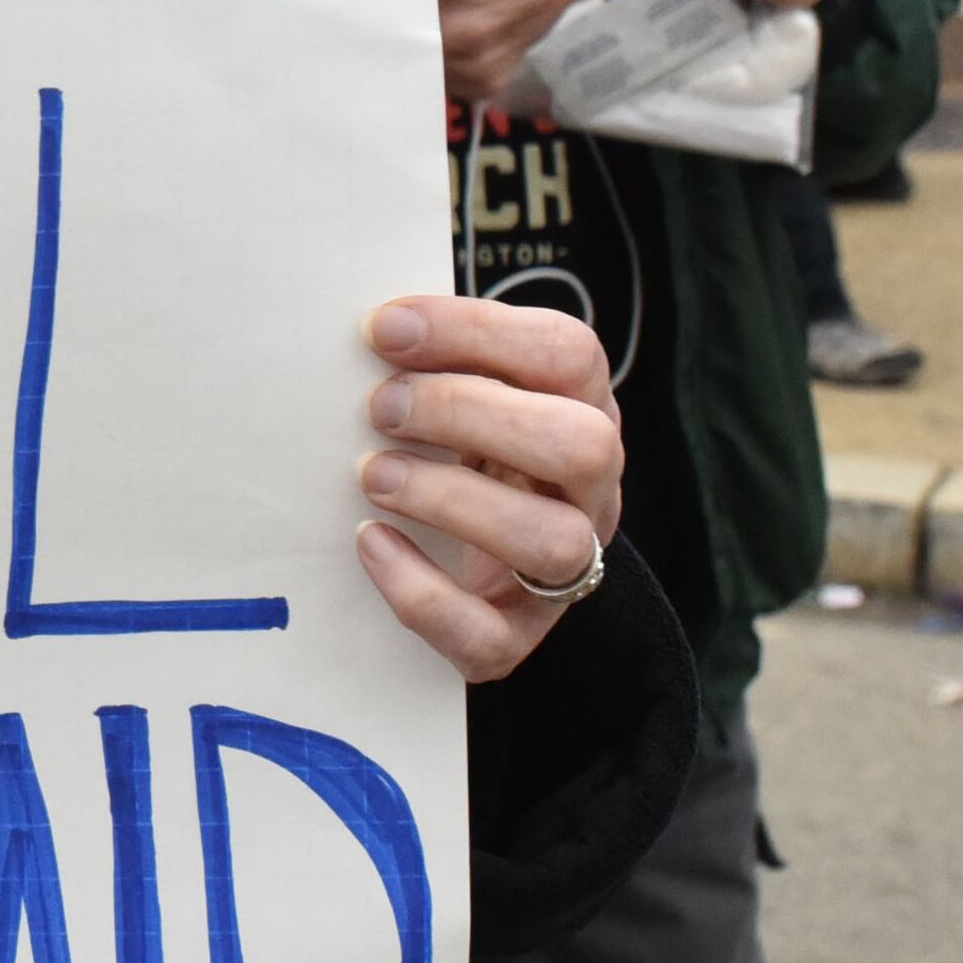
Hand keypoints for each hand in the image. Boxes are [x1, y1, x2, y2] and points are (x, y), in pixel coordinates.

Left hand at [350, 296, 622, 682]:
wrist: (478, 574)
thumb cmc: (461, 454)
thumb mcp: (466, 396)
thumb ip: (437, 362)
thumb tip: (371, 325)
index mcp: (582, 410)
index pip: (567, 354)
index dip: (476, 331)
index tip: (384, 328)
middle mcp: (590, 490)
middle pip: (581, 446)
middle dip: (470, 414)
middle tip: (381, 407)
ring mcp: (564, 570)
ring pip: (555, 543)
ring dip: (452, 499)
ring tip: (373, 474)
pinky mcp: (515, 637)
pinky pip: (487, 634)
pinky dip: (420, 590)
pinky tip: (372, 542)